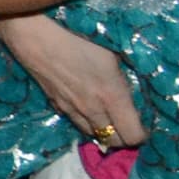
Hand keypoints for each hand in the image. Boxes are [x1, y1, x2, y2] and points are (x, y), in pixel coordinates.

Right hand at [0, 11, 145, 149]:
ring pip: (94, 135)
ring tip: (108, 119)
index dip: (141, 134)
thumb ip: (125, 77)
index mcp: (113, 97)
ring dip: (103, 131)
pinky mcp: (56, 105)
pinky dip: (86, 121)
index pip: (133, 136)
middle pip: (113, 141)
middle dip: (123, 137)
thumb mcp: (112, 53)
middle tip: (127, 123)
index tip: (143, 125)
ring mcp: (73, 110)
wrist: (35, 37)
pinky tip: (86, 107)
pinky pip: (76, 123)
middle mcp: (93, 110)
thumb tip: (134, 91)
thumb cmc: (79, 38)